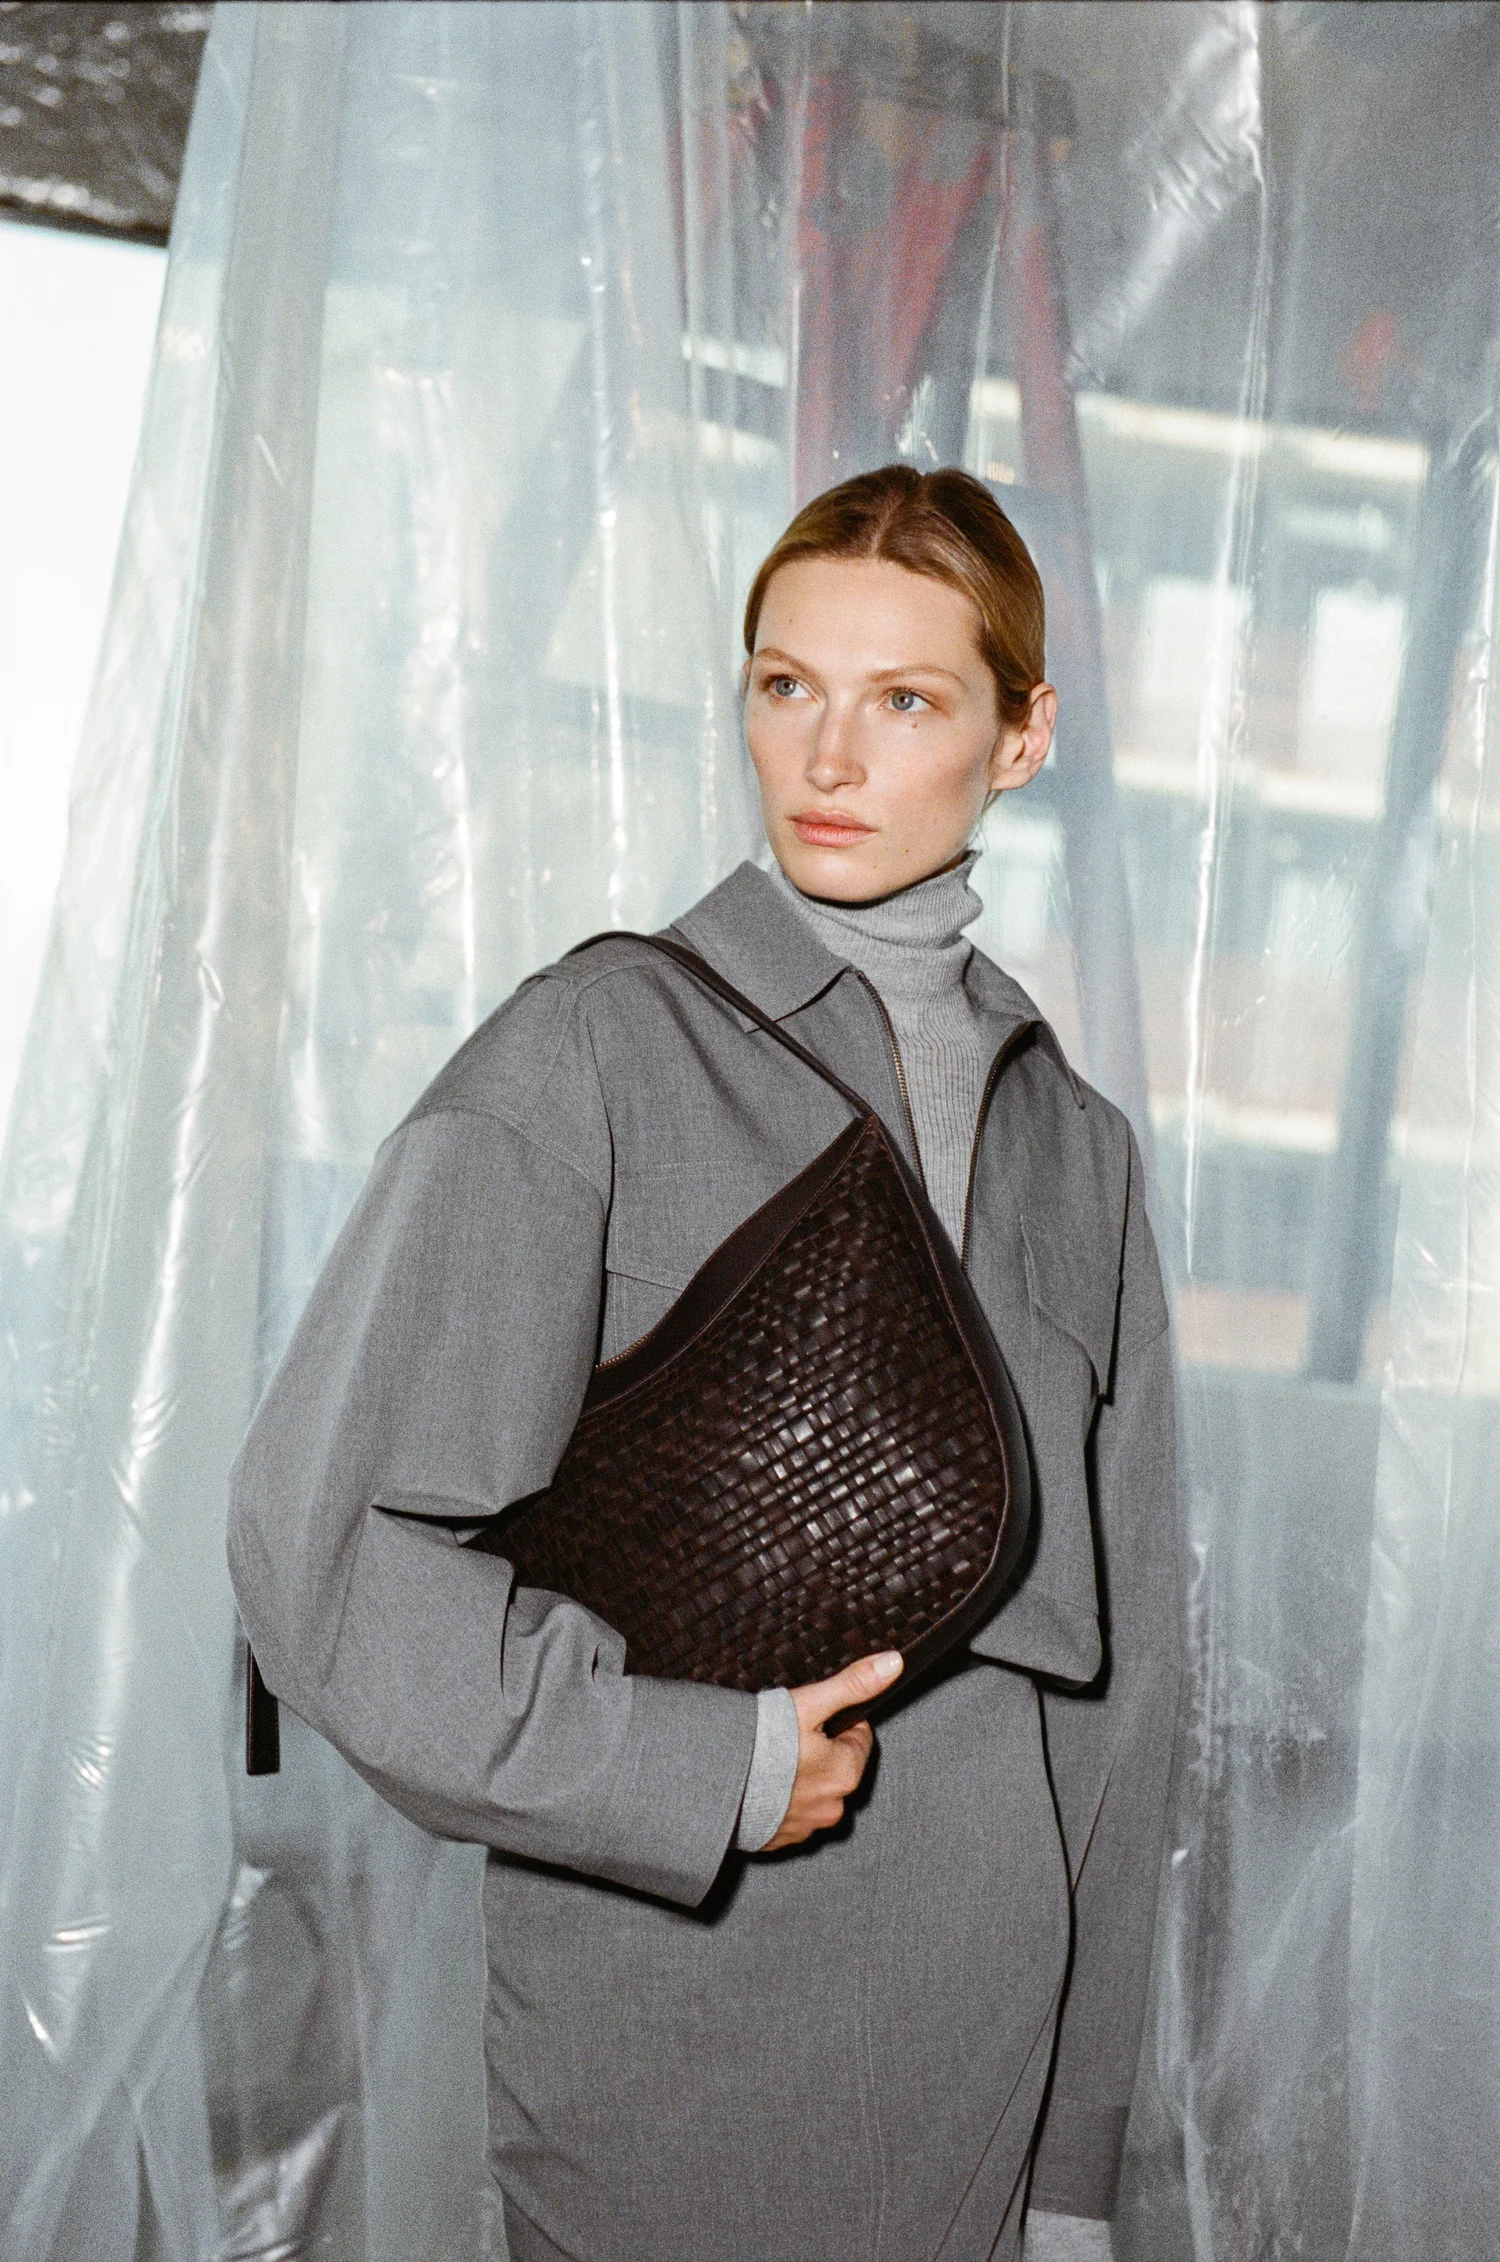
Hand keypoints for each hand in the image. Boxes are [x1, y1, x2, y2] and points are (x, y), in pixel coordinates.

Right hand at [763, 1650, 902, 1850]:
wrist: (713, 1785)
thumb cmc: (761, 1744)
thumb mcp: (809, 1704)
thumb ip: (853, 1684)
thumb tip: (894, 1663)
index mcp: (846, 1773)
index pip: (858, 1738)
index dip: (836, 1722)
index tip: (811, 1718)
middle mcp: (832, 1807)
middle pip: (837, 1767)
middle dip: (819, 1751)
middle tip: (787, 1737)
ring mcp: (806, 1827)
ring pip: (814, 1792)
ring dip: (800, 1777)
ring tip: (771, 1761)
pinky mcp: (780, 1840)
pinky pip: (790, 1814)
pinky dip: (781, 1799)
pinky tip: (762, 1784)